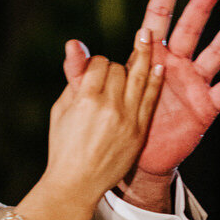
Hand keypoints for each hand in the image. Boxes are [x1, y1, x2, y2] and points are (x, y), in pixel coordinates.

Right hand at [42, 38, 163, 219]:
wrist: (77, 183)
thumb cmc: (63, 144)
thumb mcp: (61, 109)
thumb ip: (73, 76)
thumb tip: (74, 43)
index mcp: (85, 99)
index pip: (99, 64)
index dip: (96, 63)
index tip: (93, 70)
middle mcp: (109, 106)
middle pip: (119, 70)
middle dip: (115, 67)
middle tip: (109, 74)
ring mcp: (127, 119)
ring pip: (139, 78)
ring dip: (143, 57)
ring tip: (149, 36)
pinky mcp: (139, 131)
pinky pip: (150, 99)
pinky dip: (155, 81)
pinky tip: (159, 66)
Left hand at [64, 0, 219, 182]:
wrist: (135, 156)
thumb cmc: (117, 119)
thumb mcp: (96, 94)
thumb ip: (83, 70)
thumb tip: (70, 44)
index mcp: (149, 54)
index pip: (159, 15)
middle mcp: (175, 62)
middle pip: (190, 28)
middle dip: (201, 6)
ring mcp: (193, 82)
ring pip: (215, 52)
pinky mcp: (205, 105)